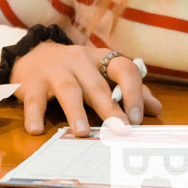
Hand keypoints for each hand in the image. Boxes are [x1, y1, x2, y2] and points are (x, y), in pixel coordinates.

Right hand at [10, 43, 162, 134]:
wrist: (33, 55)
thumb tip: (156, 109)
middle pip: (97, 84)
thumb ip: (128, 91)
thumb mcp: (101, 75)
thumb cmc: (75, 71)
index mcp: (101, 59)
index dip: (133, 92)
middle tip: (121, 129)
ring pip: (68, 90)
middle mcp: (80, 61)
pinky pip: (34, 99)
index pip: (124, 69)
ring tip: (81, 132)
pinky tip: (36, 129)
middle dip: (110, 108)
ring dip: (76, 111)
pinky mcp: (31, 82)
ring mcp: (55, 70)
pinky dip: (35, 115)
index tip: (136, 118)